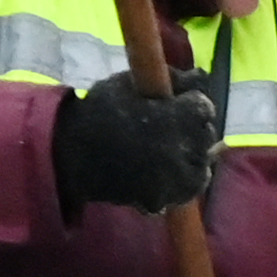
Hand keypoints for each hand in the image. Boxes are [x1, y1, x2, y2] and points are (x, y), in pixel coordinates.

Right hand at [50, 73, 217, 216]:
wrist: (71, 153)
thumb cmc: (101, 110)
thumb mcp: (132, 83)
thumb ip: (172, 78)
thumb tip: (201, 76)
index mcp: (180, 116)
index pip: (204, 108)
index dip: (191, 104)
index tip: (178, 105)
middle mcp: (184, 149)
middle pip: (205, 136)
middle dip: (192, 130)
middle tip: (171, 128)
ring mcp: (174, 179)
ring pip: (200, 166)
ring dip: (191, 157)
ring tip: (170, 151)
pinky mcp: (163, 200)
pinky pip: (184, 191)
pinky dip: (180, 182)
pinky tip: (166, 172)